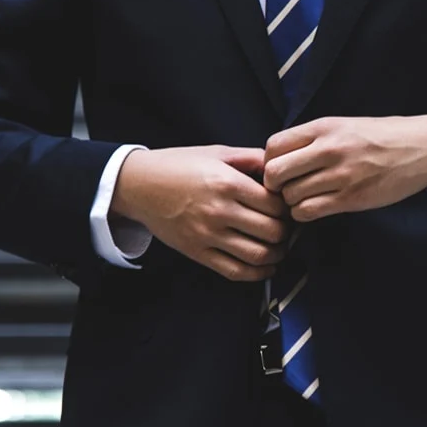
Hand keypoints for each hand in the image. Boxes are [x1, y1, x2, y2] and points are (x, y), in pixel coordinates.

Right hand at [110, 146, 290, 281]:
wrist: (139, 185)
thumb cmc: (179, 165)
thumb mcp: (217, 152)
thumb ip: (251, 158)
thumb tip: (280, 167)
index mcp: (227, 183)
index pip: (275, 204)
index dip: (288, 208)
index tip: (288, 207)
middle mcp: (219, 211)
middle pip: (272, 231)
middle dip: (286, 232)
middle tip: (287, 228)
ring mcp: (208, 235)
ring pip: (258, 255)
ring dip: (277, 255)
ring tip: (279, 247)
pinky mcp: (197, 252)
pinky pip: (235, 271)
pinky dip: (257, 274)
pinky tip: (265, 266)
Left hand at [263, 116, 426, 221]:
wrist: (422, 147)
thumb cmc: (381, 136)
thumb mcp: (343, 125)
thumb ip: (312, 139)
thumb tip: (279, 158)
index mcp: (324, 127)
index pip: (273, 146)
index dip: (268, 161)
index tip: (280, 169)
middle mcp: (328, 149)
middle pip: (275, 173)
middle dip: (274, 185)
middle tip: (285, 188)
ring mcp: (340, 175)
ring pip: (290, 196)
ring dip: (291, 202)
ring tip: (304, 198)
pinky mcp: (351, 198)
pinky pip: (309, 211)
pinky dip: (304, 214)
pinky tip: (314, 208)